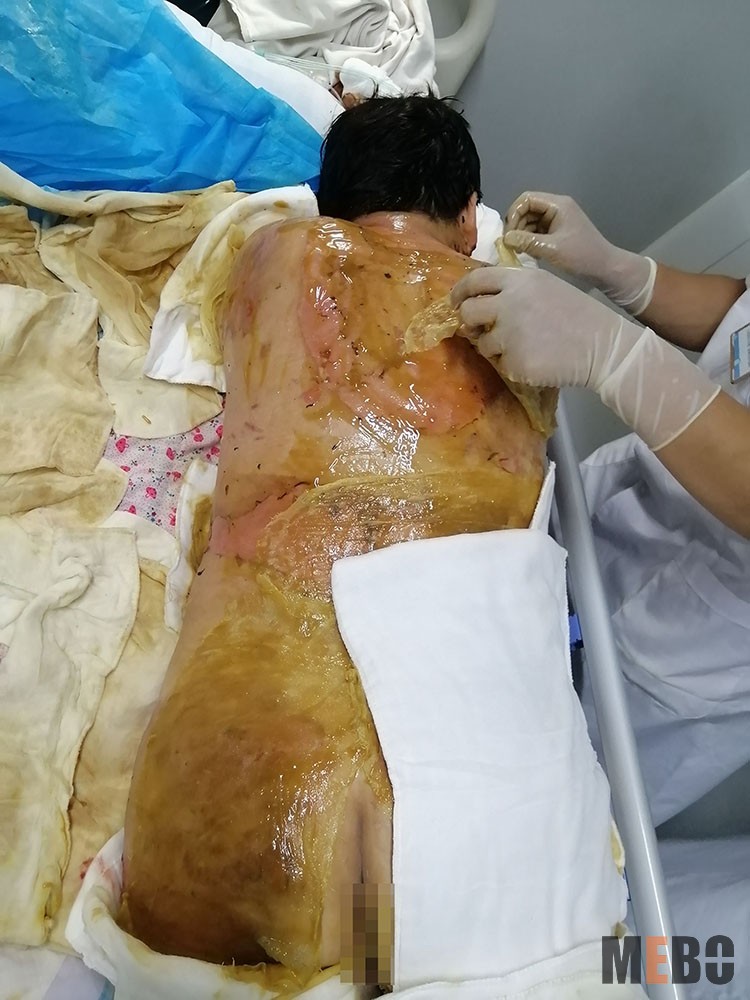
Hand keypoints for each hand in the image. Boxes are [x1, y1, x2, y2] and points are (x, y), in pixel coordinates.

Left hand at [451, 265, 629, 388]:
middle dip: (470, 322)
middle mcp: (508, 304)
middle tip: (480, 329)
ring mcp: (509, 334)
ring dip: (495, 346)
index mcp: (518, 280)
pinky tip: (534, 358)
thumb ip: (511, 290)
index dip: (460, 292)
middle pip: (468, 312)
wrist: (601, 345)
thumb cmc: (576, 314)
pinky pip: (500, 364)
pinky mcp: (514, 362)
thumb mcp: (545, 287)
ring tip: (524, 345)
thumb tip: (477, 302)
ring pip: (482, 343)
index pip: (475, 280)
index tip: (456, 302)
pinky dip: (512, 364)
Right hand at [503, 191, 655, 314]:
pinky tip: (528, 252)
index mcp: (558, 205)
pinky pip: (537, 230)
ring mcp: (557, 219)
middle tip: (512, 245)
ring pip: (530, 220)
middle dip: (516, 225)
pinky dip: (529, 239)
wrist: (604, 268)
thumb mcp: (551, 249)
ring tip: (519, 250)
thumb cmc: (582, 256)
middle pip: (527, 209)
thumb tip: (505, 239)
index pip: (526, 199)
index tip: (509, 234)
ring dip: (522, 234)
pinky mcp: (557, 231)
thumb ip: (526, 242)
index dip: (514, 214)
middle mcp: (557, 208)